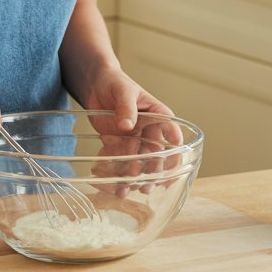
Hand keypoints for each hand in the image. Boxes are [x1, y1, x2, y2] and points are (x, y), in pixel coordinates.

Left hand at [85, 69, 183, 194]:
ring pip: (139, 160)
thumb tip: (127, 124)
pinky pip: (120, 159)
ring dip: (135, 176)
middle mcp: (150, 130)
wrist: (97, 85)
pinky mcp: (119, 144)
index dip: (174, 150)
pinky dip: (117, 171)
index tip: (172, 164)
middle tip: (147, 185)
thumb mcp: (124, 91)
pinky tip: (113, 182)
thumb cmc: (116, 82)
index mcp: (159, 115)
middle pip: (156, 153)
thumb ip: (126, 107)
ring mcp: (135, 138)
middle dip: (153, 170)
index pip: (172, 133)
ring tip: (128, 189)